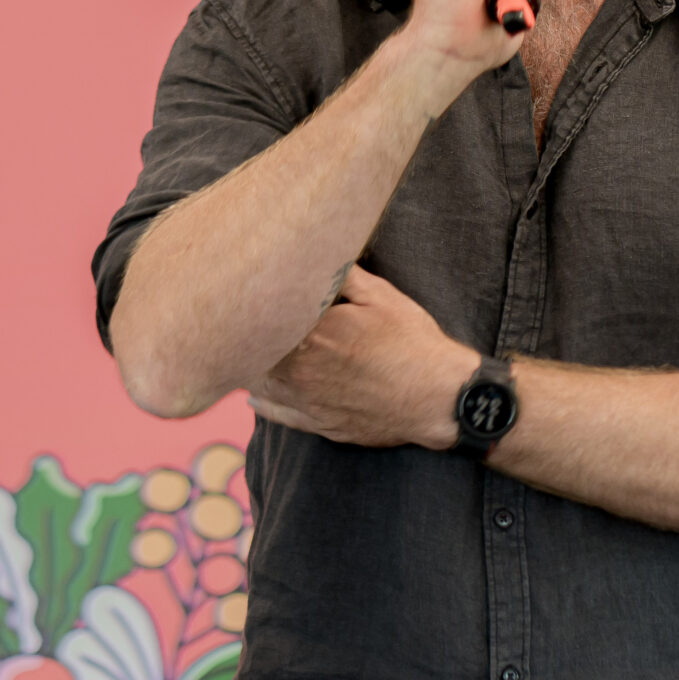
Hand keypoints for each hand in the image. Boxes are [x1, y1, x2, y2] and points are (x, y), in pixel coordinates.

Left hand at [247, 266, 479, 450]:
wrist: (436, 397)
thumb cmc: (412, 343)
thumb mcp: (382, 297)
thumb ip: (342, 276)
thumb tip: (316, 255)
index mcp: (309, 333)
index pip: (262, 318)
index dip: (252, 306)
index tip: (249, 294)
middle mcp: (297, 370)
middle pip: (252, 352)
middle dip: (249, 336)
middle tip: (242, 322)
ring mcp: (305, 401)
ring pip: (258, 385)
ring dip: (252, 368)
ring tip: (250, 352)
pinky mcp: (317, 424)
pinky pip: (275, 414)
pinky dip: (262, 403)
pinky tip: (255, 395)